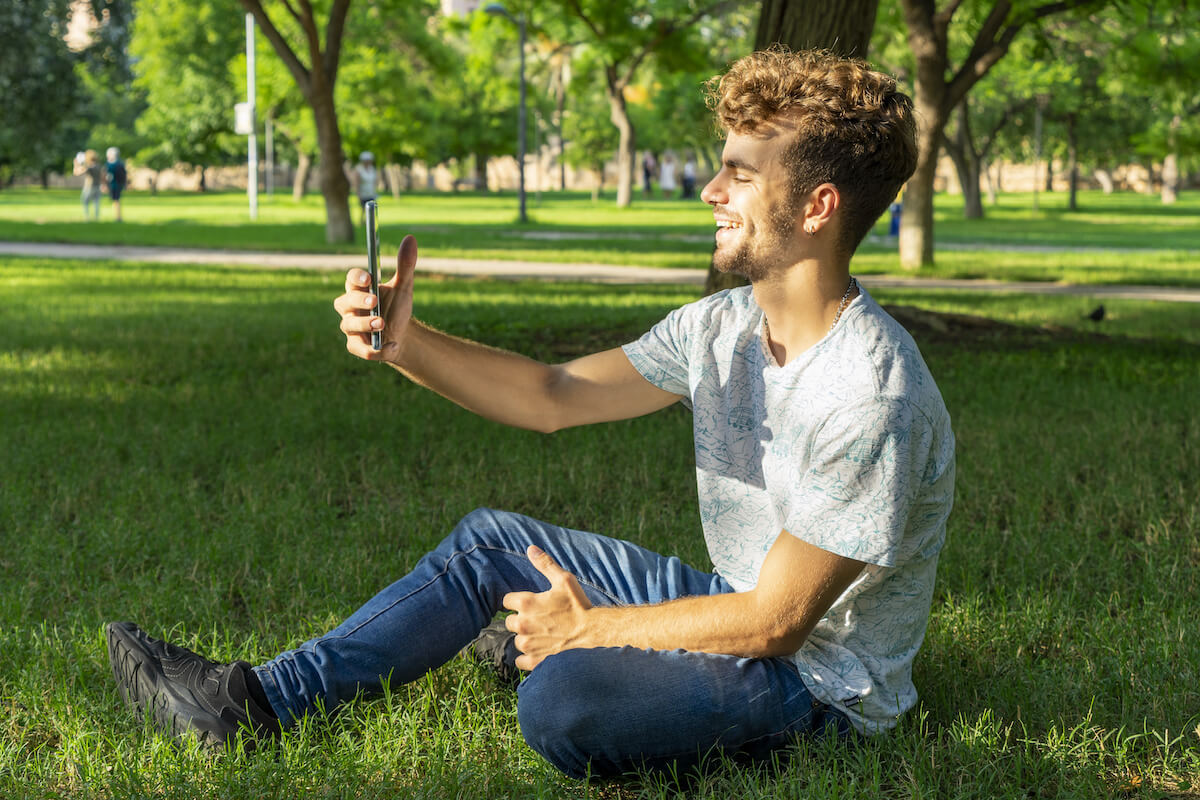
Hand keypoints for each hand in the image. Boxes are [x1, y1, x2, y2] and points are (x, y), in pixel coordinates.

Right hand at [333, 234, 417, 362]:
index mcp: (359, 290)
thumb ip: (405, 265)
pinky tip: (392, 346)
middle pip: (344, 302)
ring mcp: (350, 328)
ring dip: (365, 324)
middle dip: (358, 301)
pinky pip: (360, 349)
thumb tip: (411, 238)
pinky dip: (376, 350)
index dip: (357, 279)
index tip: (369, 279)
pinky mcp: (356, 347)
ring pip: (349, 325)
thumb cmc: (397, 308)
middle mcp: (349, 308)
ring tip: (383, 323)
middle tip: (374, 301)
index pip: (351, 280)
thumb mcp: (404, 287)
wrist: (403, 337)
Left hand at [502, 546, 593, 670]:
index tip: (531, 603)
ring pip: (517, 640)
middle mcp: (522, 624)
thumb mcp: (564, 580)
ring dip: (526, 637)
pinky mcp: (534, 660)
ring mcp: (528, 644)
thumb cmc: (579, 606)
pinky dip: (527, 657)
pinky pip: (520, 660)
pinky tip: (540, 650)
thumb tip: (530, 548)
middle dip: (521, 619)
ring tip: (544, 634)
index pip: (507, 601)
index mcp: (526, 603)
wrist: (593, 633)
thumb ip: (545, 564)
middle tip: (540, 619)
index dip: (518, 601)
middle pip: (509, 621)